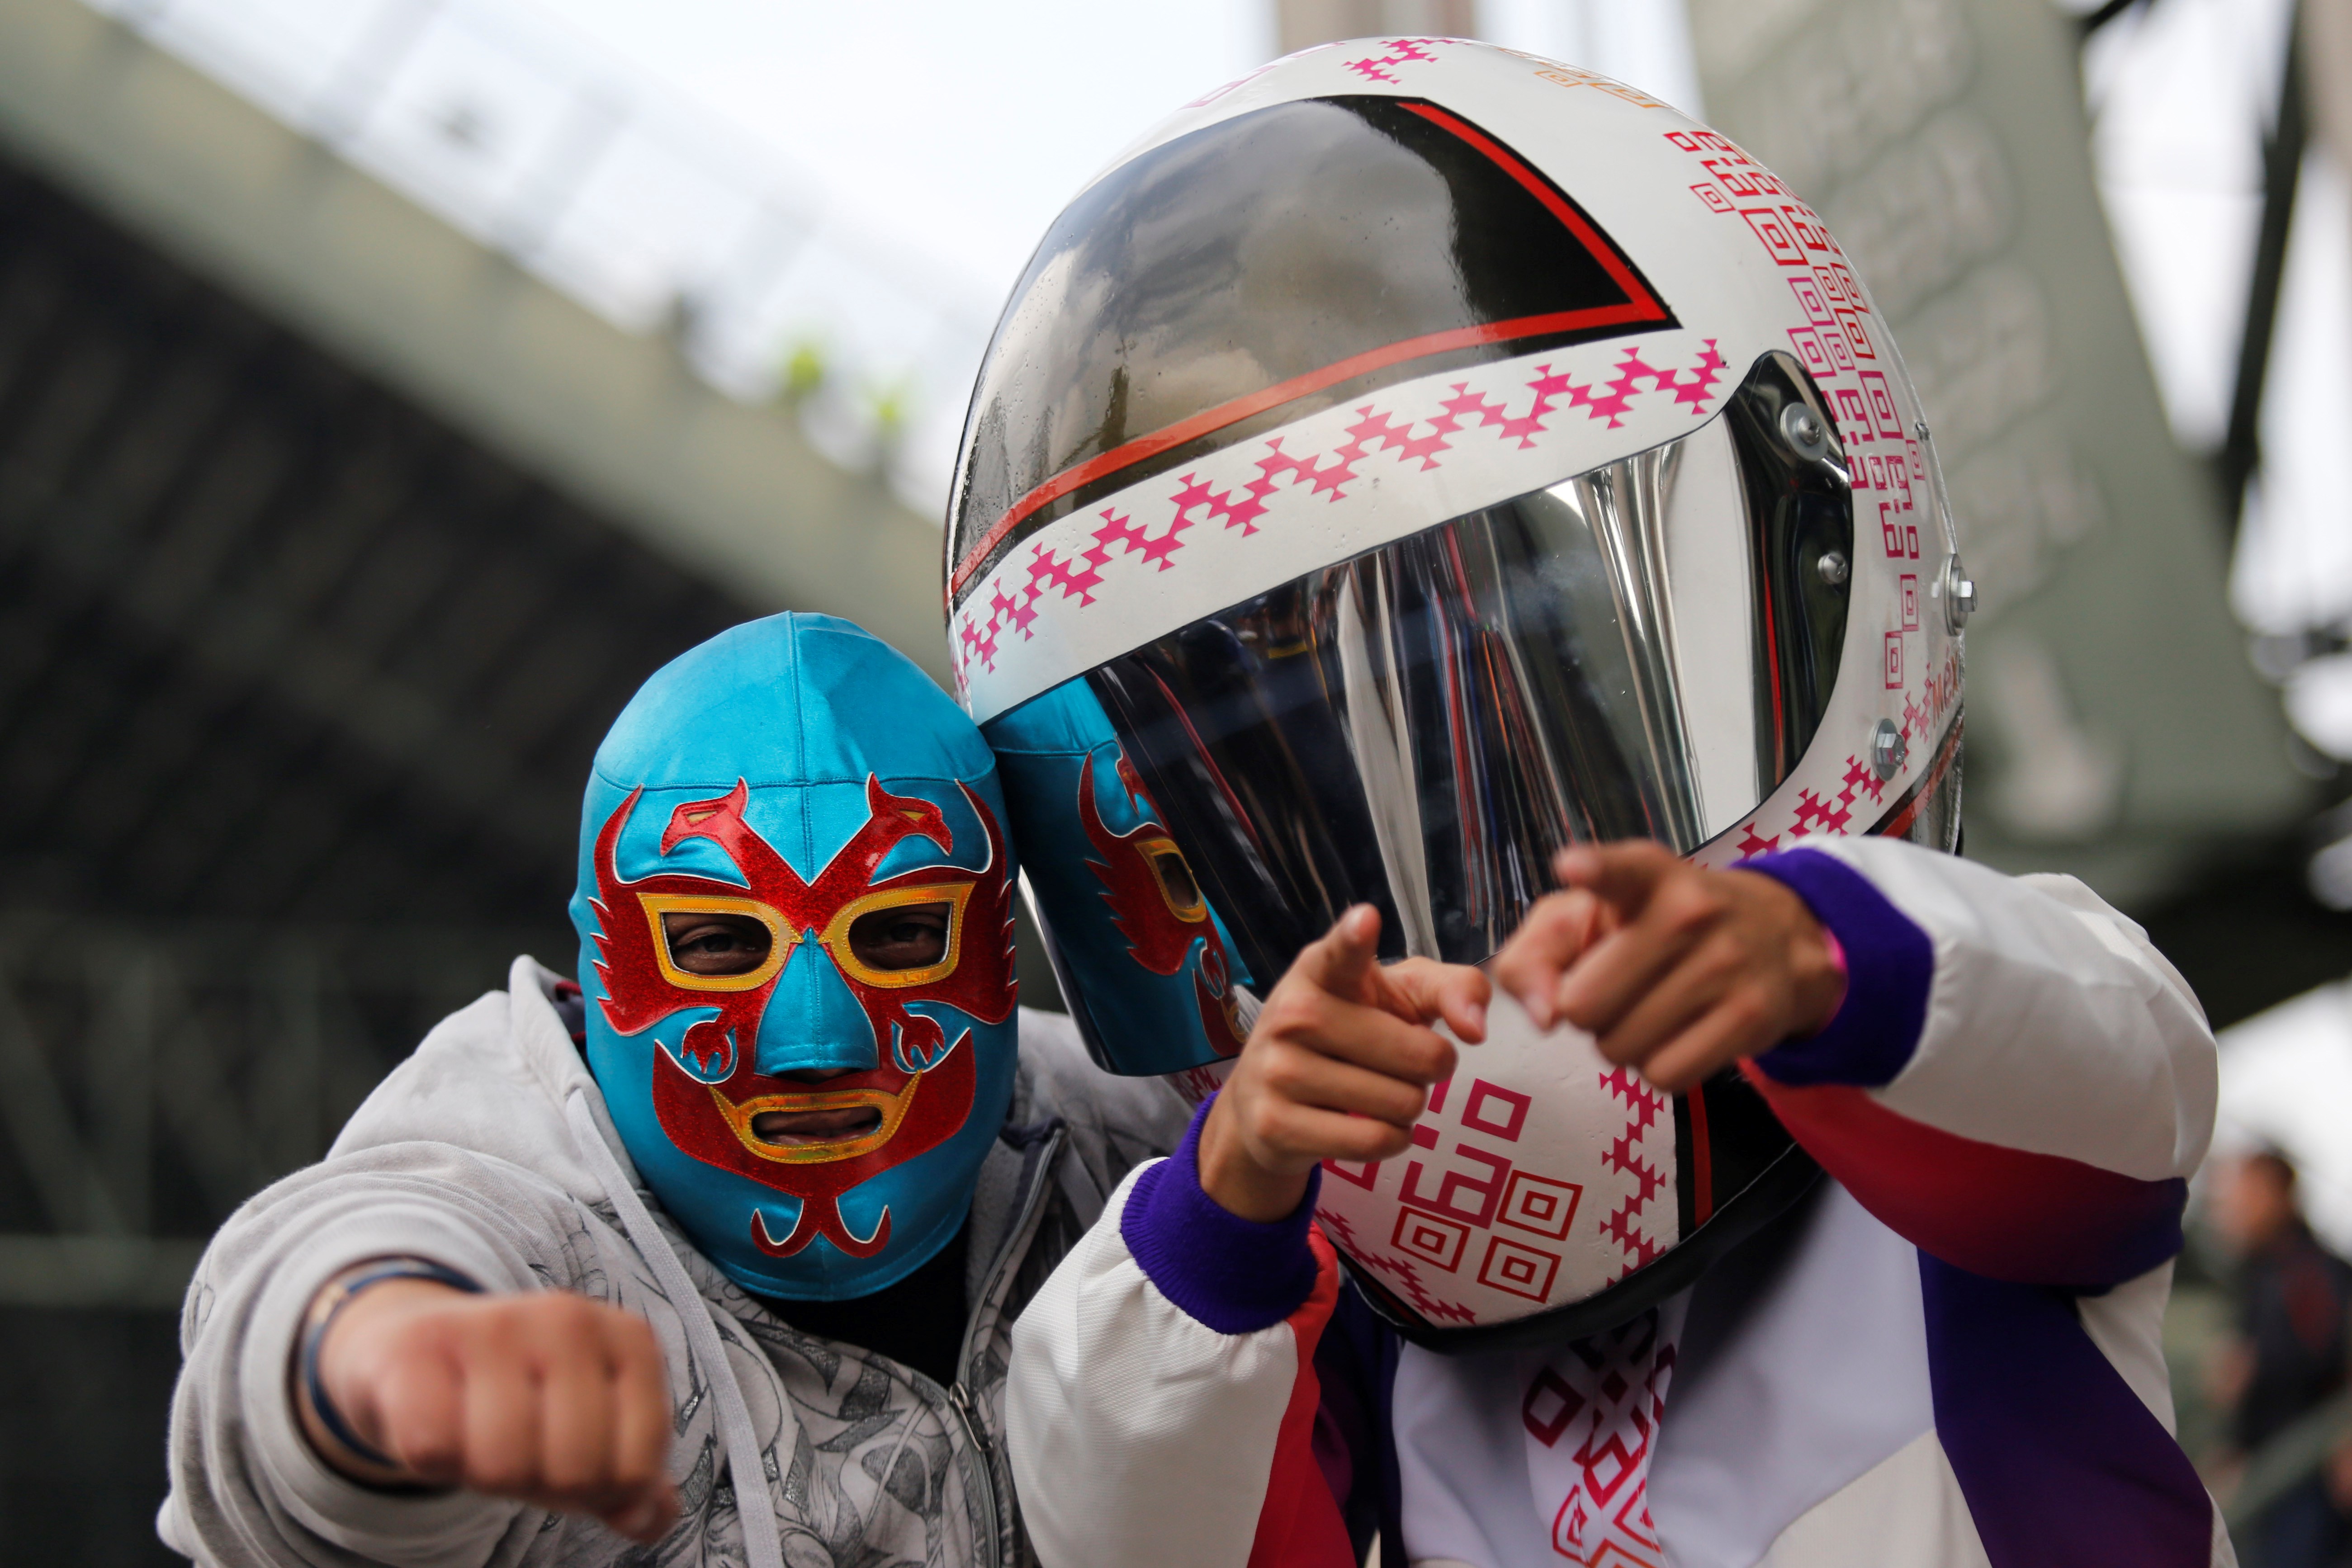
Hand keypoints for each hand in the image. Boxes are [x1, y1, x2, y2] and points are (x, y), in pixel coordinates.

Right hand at [298, 1278, 677, 1541]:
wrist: (416, 1348)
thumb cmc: (519, 1401)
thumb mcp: (589, 1436)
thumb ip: (631, 1480)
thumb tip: (647, 1518)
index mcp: (630, 1340)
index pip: (636, 1469)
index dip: (602, 1493)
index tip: (574, 1463)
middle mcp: (570, 1319)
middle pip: (574, 1471)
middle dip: (542, 1484)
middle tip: (520, 1451)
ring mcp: (494, 1323)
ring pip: (504, 1465)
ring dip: (484, 1475)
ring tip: (478, 1437)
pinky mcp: (417, 1345)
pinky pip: (431, 1448)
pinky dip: (431, 1461)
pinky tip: (436, 1424)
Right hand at [1198, 905, 1489, 1221]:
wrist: (1263, 1098)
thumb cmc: (1350, 1032)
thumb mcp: (1400, 996)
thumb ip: (1452, 989)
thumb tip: (1476, 1030)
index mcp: (1320, 971)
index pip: (1340, 952)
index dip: (1356, 937)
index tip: (1367, 921)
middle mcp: (1291, 1015)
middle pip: (1420, 1056)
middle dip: (1430, 1066)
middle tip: (1400, 1063)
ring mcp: (1277, 1072)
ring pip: (1402, 1104)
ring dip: (1409, 1105)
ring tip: (1375, 1090)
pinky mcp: (1275, 1126)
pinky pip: (1377, 1142)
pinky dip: (1392, 1138)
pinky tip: (1365, 1122)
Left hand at [1491, 843, 1844, 1094]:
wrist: (1776, 936)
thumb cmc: (1655, 928)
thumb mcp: (1589, 918)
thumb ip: (1534, 955)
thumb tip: (1544, 1016)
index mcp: (1646, 874)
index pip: (1620, 868)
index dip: (1594, 870)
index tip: (1574, 868)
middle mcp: (1689, 911)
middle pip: (1583, 1006)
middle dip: (1586, 1012)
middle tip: (1617, 988)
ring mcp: (1726, 963)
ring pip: (1620, 1047)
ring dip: (1620, 1042)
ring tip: (1649, 1008)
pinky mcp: (1751, 1016)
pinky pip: (1664, 1075)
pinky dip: (1658, 1067)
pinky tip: (1677, 1034)